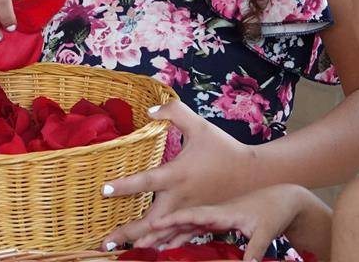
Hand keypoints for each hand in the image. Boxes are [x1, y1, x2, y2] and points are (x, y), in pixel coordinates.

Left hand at [102, 101, 257, 248]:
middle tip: (104, 242)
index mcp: (177, 174)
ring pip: (161, 235)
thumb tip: (150, 111)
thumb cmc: (223, 148)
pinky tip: (147, 249)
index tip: (104, 190)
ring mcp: (189, 214)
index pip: (146, 182)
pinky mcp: (198, 222)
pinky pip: (176, 237)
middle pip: (149, 222)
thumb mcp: (199, 125)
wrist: (254, 176)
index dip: (124, 186)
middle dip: (127, 232)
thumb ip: (174, 113)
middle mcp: (180, 199)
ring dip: (140, 243)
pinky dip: (161, 244)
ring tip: (117, 250)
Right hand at [149, 184, 319, 261]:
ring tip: (140, 244)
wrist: (282, 197)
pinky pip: (190, 229)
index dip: (174, 220)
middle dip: (157, 229)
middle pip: (179, 220)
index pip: (193, 215)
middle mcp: (212, 212)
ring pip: (181, 226)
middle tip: (136, 239)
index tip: (155, 224)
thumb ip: (254, 249)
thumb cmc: (274, 211)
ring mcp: (211, 216)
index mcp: (222, 211)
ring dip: (161, 234)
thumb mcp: (266, 230)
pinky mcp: (214, 220)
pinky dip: (175, 236)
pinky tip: (163, 244)